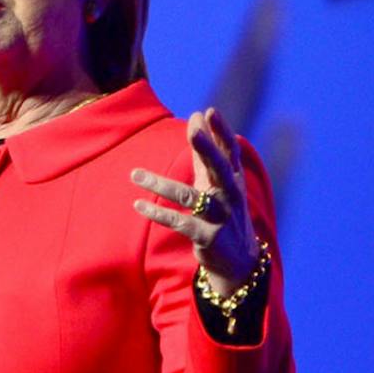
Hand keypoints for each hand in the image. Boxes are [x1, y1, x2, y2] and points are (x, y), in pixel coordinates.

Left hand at [130, 107, 263, 296]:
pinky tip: (138, 205)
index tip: (209, 111)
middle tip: (194, 128)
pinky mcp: (208, 237)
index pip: (230, 151)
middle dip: (207, 148)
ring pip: (189, 197)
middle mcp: (229, 195)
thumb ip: (204, 155)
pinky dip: (158, 214)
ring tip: (134, 175)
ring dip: (160, 184)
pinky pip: (179, 223)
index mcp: (232, 179)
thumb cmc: (224, 212)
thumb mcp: (216, 183)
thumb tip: (195, 120)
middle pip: (219, 168)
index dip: (222, 131)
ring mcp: (220, 217)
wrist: (239, 261)